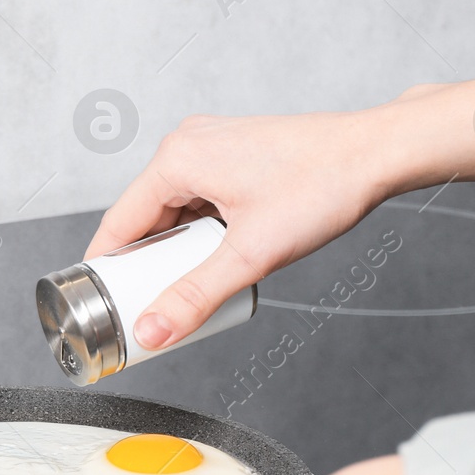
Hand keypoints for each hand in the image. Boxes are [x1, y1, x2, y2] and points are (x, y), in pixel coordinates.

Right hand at [85, 57, 474, 350]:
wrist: (377, 154)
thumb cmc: (322, 188)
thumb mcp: (251, 254)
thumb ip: (196, 296)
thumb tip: (153, 331)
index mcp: (176, 159)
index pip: (117, 224)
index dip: (104, 270)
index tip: (98, 306)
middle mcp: (186, 144)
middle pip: (142, 218)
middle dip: (143, 265)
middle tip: (145, 308)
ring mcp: (210, 145)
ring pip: (170, 210)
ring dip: (173, 250)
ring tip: (183, 289)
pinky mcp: (232, 153)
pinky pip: (195, 198)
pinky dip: (195, 231)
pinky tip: (213, 258)